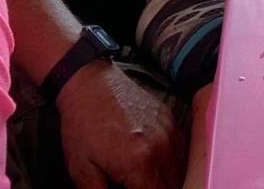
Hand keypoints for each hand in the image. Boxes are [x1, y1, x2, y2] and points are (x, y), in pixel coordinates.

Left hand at [57, 62, 185, 188]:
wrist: (89, 85)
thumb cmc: (83, 125)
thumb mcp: (82, 171)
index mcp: (139, 163)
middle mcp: (161, 147)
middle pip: (172, 187)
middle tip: (135, 184)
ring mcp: (168, 131)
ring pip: (181, 170)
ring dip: (167, 181)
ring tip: (145, 180)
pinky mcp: (169, 120)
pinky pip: (181, 150)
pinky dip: (172, 163)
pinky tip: (155, 166)